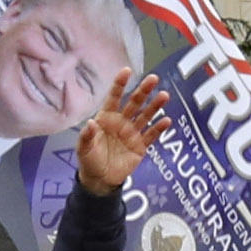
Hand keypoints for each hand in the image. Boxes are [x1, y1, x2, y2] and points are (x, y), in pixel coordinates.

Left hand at [75, 73, 172, 193]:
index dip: (120, 84)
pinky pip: (151, 135)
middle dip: (143, 91)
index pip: (114, 97)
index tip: (127, 71)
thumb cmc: (89, 160)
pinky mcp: (141, 146)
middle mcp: (121, 122)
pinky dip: (159, 129)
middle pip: (134, 103)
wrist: (100, 180)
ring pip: (145, 116)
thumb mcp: (83, 149)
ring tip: (164, 96)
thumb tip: (90, 123)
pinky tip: (166, 121)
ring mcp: (132, 133)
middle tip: (153, 78)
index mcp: (106, 118)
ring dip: (155, 106)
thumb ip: (87, 136)